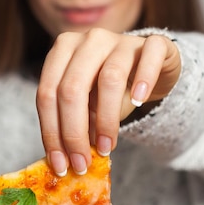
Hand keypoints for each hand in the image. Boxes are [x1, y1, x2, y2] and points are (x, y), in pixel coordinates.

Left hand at [36, 28, 180, 175]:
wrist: (153, 68)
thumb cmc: (113, 89)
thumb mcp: (88, 106)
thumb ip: (74, 123)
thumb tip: (63, 161)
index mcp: (63, 50)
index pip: (47, 93)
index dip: (51, 132)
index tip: (61, 165)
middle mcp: (89, 40)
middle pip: (72, 88)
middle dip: (74, 132)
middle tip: (82, 163)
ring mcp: (122, 39)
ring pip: (109, 78)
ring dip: (106, 120)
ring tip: (107, 148)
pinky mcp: (155, 42)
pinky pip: (149, 58)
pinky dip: (144, 80)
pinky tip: (139, 102)